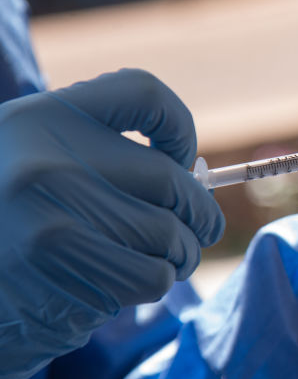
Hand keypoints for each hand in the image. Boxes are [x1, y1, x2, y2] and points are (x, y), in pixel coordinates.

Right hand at [0, 69, 224, 378]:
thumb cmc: (1, 228)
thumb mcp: (28, 164)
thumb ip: (97, 156)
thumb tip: (191, 174)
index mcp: (39, 119)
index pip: (144, 92)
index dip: (179, 128)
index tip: (179, 159)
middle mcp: (47, 161)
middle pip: (173, 180)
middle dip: (197, 213)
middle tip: (194, 230)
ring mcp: (56, 218)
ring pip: (170, 234)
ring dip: (179, 255)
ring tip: (157, 261)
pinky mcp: (66, 274)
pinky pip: (154, 275)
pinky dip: (154, 284)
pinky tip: (121, 286)